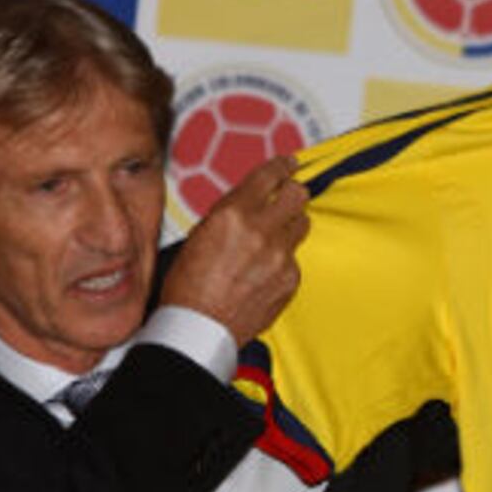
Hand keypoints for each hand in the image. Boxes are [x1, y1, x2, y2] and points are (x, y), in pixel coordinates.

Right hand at [162, 155, 309, 345]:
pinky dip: (283, 259)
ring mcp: (280, 256)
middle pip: (298, 194)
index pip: (270, 176)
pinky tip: (264, 271)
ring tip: (273, 236)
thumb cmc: (189, 284)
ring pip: (302, 224)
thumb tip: (250, 200)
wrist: (199, 327)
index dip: (282, 166)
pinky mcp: (290, 278)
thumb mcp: (200, 233)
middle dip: (293, 192)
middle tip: (287, 195)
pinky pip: (295, 258)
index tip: (289, 164)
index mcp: (234, 214)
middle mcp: (261, 231)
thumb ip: (230, 212)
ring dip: (290, 224)